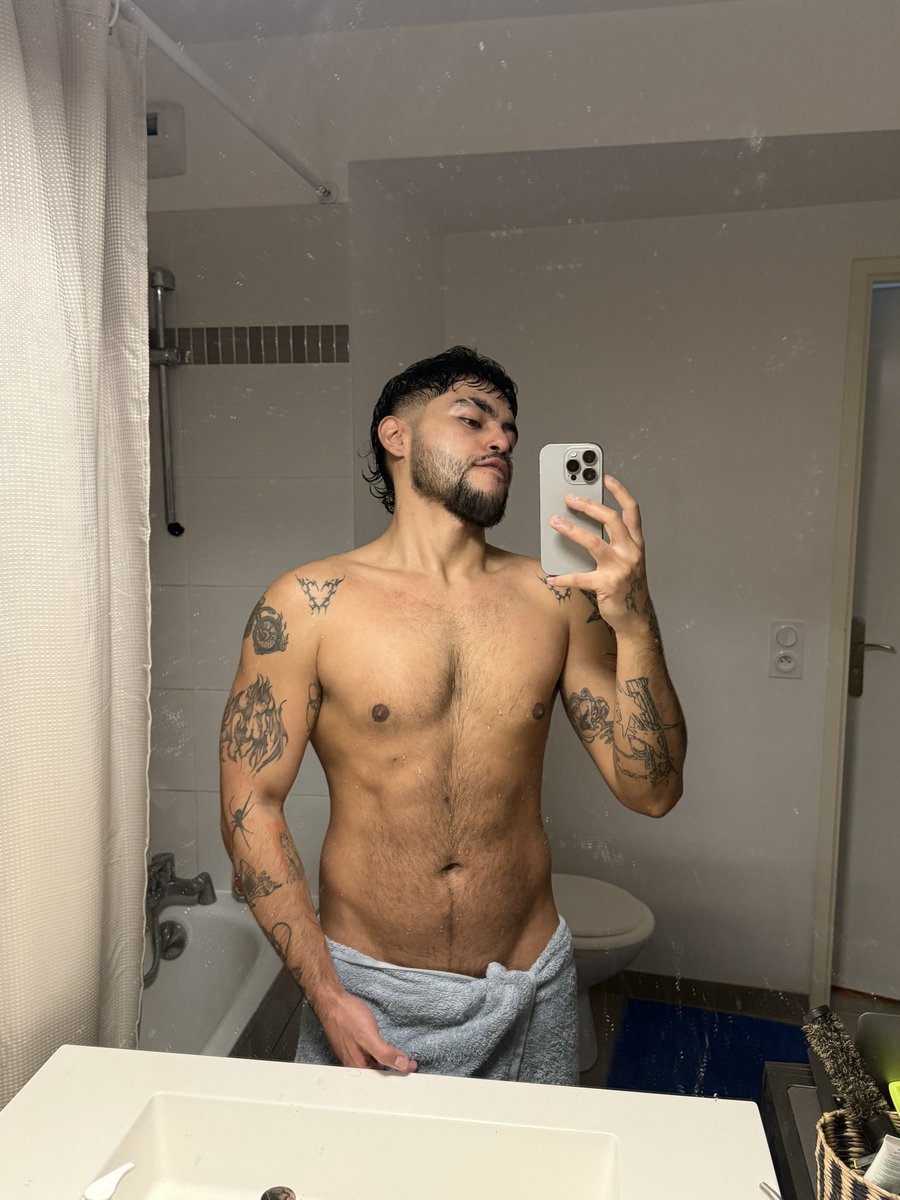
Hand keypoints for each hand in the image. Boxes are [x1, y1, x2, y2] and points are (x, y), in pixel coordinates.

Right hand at [320, 991, 417, 1073]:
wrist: (333, 1001)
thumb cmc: (347, 1017)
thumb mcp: (369, 1036)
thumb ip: (385, 1053)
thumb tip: (402, 1064)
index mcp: (358, 1067)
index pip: (383, 1078)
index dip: (400, 1073)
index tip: (413, 1066)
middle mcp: (355, 1064)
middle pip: (379, 1072)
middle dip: (394, 1068)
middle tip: (410, 1062)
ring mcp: (354, 1054)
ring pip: (375, 1062)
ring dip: (388, 1059)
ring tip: (401, 1057)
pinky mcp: (355, 1045)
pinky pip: (371, 1053)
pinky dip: (381, 1052)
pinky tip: (384, 1046)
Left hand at [546, 474, 646, 629]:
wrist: (636, 617)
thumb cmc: (627, 585)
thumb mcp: (627, 559)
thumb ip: (614, 542)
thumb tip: (585, 524)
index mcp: (637, 543)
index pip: (632, 510)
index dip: (619, 491)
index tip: (605, 477)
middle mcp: (632, 552)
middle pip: (610, 520)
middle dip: (588, 505)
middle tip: (568, 498)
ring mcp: (621, 568)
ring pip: (593, 542)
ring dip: (571, 530)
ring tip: (554, 522)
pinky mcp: (607, 585)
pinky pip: (580, 578)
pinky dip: (563, 577)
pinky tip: (551, 577)